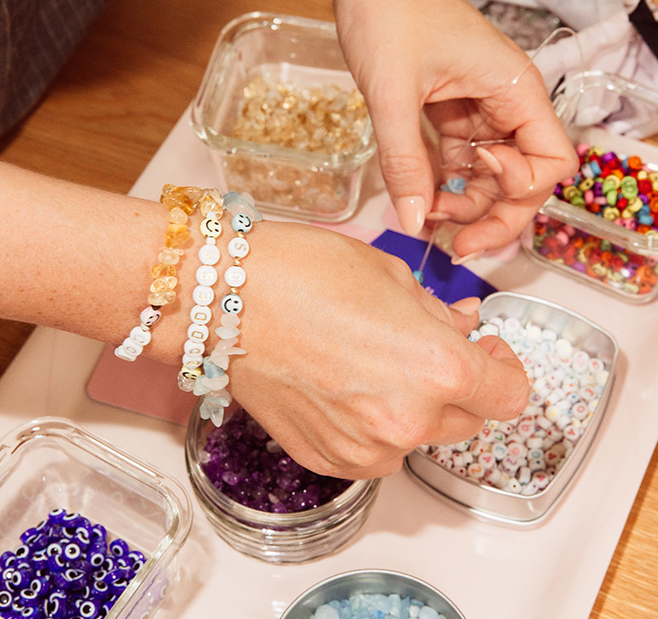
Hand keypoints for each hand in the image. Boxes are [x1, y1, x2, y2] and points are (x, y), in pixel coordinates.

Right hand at [229, 221, 528, 478]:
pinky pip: (374, 453)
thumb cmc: (300, 273)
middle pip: (467, 420)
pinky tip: (347, 389)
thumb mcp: (391, 276)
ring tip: (376, 365)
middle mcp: (407, 420)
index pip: (508, 394)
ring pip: (419, 439)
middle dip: (458, 386)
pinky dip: (375, 428)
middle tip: (425, 349)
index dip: (505, 370)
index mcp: (437, 367)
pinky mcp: (326, 458)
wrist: (224, 299)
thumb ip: (438, 315)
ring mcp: (365, 447)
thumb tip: (463, 329)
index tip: (488, 354)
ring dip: (414, 408)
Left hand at [322, 0, 577, 257]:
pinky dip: (440, 183)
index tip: (474, 199)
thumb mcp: (393, 95)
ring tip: (422, 214)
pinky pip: (456, 161)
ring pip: (486, 176)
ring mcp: (478, 110)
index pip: (551, 162)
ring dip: (461, 202)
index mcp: (514, 92)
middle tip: (452, 241)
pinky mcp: (451, 112)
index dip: (520, 194)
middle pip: (520, 179)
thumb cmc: (389, 13)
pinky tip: (417, 197)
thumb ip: (405, 163)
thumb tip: (415, 222)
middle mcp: (505, 104)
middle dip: (489, 214)